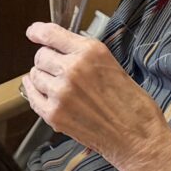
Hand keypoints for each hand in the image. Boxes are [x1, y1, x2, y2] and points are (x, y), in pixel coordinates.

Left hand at [21, 22, 170, 170]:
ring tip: (60, 87)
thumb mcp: (112, 65)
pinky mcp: (54, 114)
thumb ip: (85, 55)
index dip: (38, 32)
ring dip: (43, 78)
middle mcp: (72, 69)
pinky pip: (32, 97)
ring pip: (34, 75)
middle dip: (47, 61)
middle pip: (41, 56)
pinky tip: (44, 93)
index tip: (33, 33)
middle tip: (59, 71)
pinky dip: (35, 93)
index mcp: (90, 52)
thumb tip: (60, 49)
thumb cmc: (132, 105)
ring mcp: (60, 92)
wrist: (138, 138)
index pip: (51, 34)